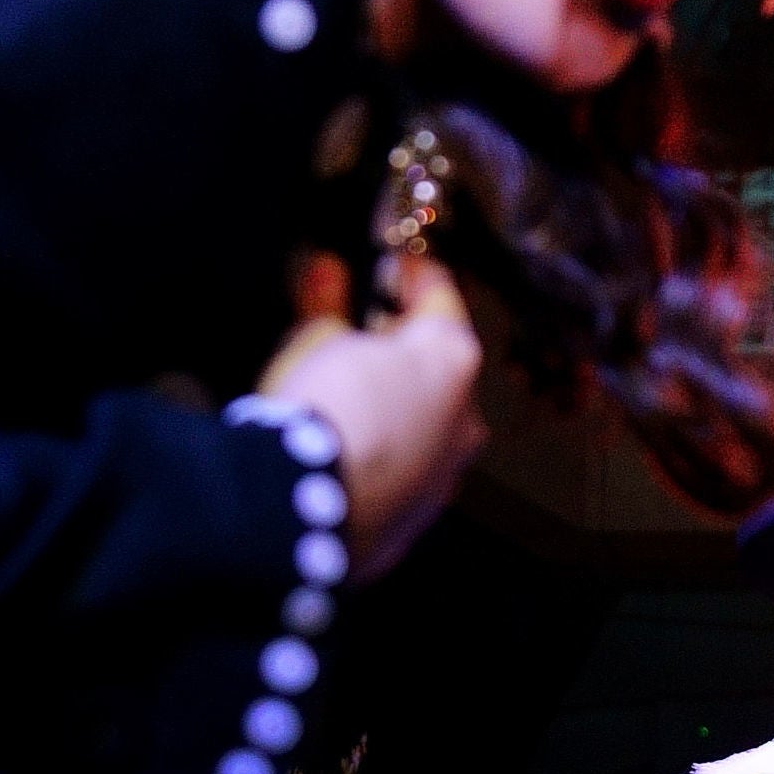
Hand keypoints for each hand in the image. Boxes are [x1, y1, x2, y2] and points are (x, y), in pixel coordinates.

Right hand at [261, 254, 487, 577]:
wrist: (307, 508)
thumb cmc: (320, 411)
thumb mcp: (314, 340)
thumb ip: (326, 303)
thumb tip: (327, 275)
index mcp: (452, 358)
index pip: (439, 293)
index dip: (410, 271)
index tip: (393, 261)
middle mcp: (466, 414)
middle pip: (438, 363)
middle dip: (400, 343)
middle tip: (358, 328)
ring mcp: (450, 469)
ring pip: (428, 419)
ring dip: (396, 399)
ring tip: (346, 391)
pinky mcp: (423, 512)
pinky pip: (408, 464)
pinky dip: (386, 447)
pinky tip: (348, 444)